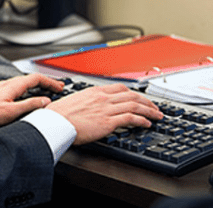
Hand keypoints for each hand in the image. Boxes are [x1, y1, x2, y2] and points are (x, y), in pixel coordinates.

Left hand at [0, 73, 63, 128]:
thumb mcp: (11, 112)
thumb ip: (29, 105)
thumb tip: (45, 101)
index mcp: (12, 85)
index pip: (36, 78)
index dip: (50, 82)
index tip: (60, 87)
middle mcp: (7, 83)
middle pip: (31, 78)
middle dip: (46, 82)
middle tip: (57, 87)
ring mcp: (2, 87)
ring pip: (24, 82)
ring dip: (37, 86)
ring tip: (47, 92)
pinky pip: (18, 87)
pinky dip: (28, 90)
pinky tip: (28, 96)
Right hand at [46, 83, 163, 144]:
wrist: (55, 122)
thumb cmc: (59, 114)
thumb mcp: (74, 101)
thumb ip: (87, 101)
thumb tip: (91, 107)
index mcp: (94, 92)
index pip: (120, 88)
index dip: (134, 93)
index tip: (140, 97)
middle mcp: (102, 98)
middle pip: (131, 95)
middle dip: (146, 101)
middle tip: (155, 107)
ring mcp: (106, 109)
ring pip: (134, 105)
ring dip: (149, 110)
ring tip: (157, 115)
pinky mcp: (108, 122)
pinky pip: (130, 118)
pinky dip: (141, 120)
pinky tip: (147, 123)